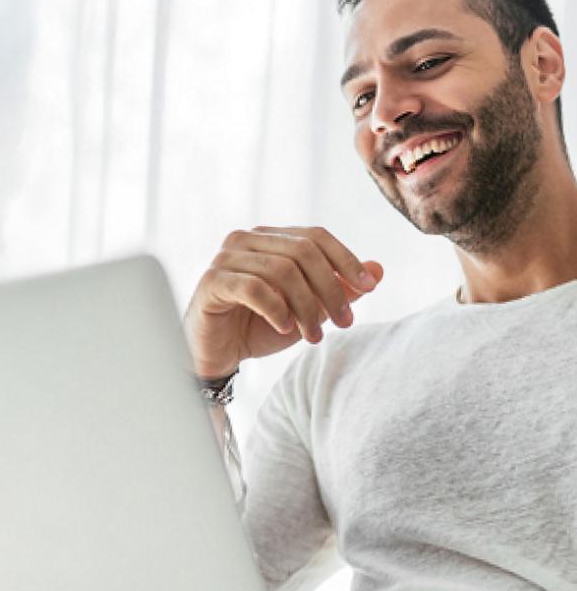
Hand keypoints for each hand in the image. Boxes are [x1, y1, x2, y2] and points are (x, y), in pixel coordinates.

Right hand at [183, 226, 382, 377]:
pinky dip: (276, 309)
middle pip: (303, 251)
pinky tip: (285, 329)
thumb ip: (340, 288)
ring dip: (306, 307)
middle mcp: (247, 239)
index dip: (346, 259)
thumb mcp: (309, 310)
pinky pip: (253, 287)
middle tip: (345, 323)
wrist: (218, 354)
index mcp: (271, 238)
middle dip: (330, 289)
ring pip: (281, 270)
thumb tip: (378, 269)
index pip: (316, 236)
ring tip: (314, 337)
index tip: (368, 289)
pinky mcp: (212, 281)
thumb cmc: (260, 327)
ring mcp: (226, 257)